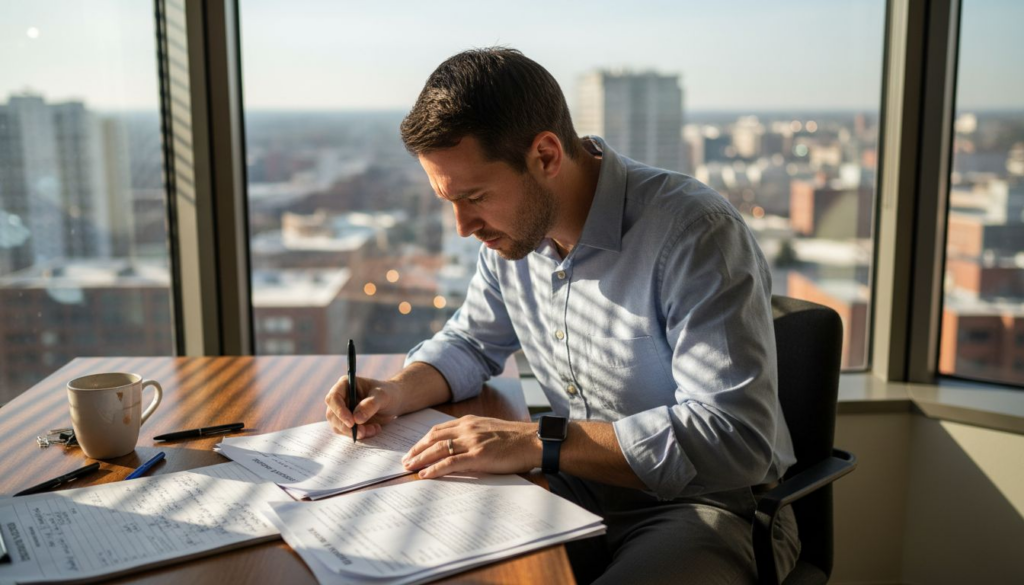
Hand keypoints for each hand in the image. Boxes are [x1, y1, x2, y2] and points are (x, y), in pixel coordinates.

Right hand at [324, 376, 401, 439]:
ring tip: (374, 429)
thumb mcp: (383, 396)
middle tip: (363, 432)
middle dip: (347, 427)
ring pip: (339, 426)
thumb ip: (370, 405)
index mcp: (345, 385)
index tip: (351, 422)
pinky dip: (360, 434)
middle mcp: (340, 398)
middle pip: (332, 415)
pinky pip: (347, 432)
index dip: (339, 411)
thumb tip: (356, 418)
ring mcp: (342, 411)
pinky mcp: (347, 422)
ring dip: (355, 432)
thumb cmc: (388, 393)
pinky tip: (374, 429)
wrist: (394, 401)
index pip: (333, 398)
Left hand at [401, 415, 541, 478]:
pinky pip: (450, 462)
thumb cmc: (514, 439)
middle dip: (416, 450)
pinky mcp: (478, 456)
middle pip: (433, 438)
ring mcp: (472, 442)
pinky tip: (424, 474)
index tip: (413, 450)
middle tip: (404, 461)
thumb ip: (472, 435)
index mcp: (468, 422)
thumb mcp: (489, 430)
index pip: (438, 430)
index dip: (422, 441)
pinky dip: (435, 469)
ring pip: (438, 450)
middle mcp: (467, 429)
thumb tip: (457, 448)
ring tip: (408, 468)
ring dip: (420, 459)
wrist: (533, 441)